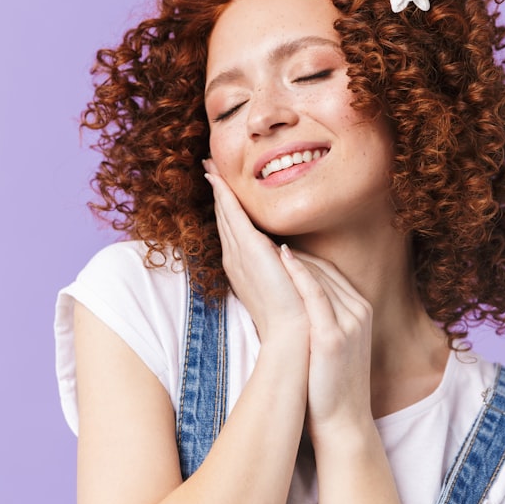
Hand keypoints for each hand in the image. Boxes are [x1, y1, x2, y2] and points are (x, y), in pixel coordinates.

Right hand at [203, 160, 309, 344]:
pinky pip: (232, 216)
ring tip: (209, 166)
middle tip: (209, 167)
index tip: (223, 188)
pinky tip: (217, 179)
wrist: (295, 338)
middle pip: (224, 219)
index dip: (228, 209)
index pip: (235, 232)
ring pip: (224, 214)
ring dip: (217, 189)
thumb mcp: (287, 287)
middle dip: (218, 194)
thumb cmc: (295, 320)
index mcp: (246, 270)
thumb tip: (285, 255)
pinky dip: (223, 196)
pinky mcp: (249, 251)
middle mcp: (238, 260)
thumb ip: (282, 269)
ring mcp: (241, 255)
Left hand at [278, 247, 374, 435]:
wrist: (343, 421)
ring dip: (290, 254)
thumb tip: (292, 297)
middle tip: (261, 232)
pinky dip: (298, 272)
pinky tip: (280, 256)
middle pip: (322, 267)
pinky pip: (316, 293)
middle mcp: (359, 310)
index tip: (271, 243)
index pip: (327, 270)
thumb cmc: (329, 383)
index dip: (299, 255)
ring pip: (318, 275)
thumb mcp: (331, 341)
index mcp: (360, 308)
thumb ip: (320, 315)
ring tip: (263, 237)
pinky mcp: (334, 336)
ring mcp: (350, 322)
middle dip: (292, 249)